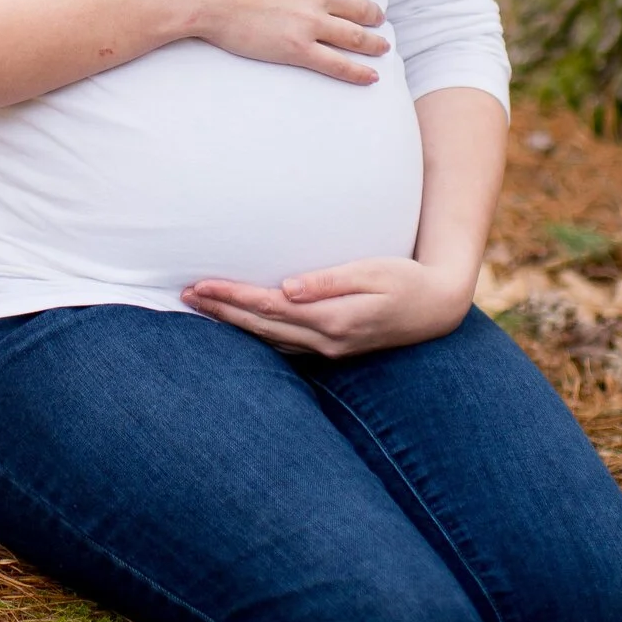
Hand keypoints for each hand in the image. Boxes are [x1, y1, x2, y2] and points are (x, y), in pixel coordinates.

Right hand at [165, 0, 388, 84]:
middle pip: (359, 7)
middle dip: (373, 14)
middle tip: (378, 19)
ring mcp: (309, 23)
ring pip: (355, 36)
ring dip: (373, 42)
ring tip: (382, 47)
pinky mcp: (296, 50)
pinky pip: (336, 64)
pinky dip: (358, 72)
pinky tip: (371, 77)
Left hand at [182, 257, 475, 357]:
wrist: (436, 309)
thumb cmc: (405, 281)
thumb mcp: (373, 273)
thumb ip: (329, 281)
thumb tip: (287, 288)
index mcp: (332, 319)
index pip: (268, 308)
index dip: (232, 297)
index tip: (200, 286)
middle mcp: (325, 339)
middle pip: (261, 326)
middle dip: (221, 311)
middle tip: (185, 295)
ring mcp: (328, 348)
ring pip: (268, 339)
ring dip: (233, 325)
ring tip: (202, 308)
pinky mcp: (332, 347)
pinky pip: (284, 345)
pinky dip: (257, 335)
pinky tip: (241, 327)